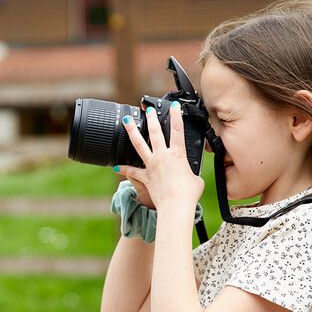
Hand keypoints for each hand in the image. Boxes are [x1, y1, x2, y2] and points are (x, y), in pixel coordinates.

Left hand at [117, 102, 204, 217]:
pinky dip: (123, 169)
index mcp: (178, 154)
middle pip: (155, 133)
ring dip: (132, 131)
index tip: (174, 106)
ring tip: (126, 120)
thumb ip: (192, 173)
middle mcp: (163, 156)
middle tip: (148, 110)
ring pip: (139, 145)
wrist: (176, 206)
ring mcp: (152, 165)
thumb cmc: (188, 194)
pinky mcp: (145, 177)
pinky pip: (132, 172)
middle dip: (151, 119)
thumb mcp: (196, 179)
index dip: (176, 116)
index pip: (178, 130)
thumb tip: (190, 175)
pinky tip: (115, 166)